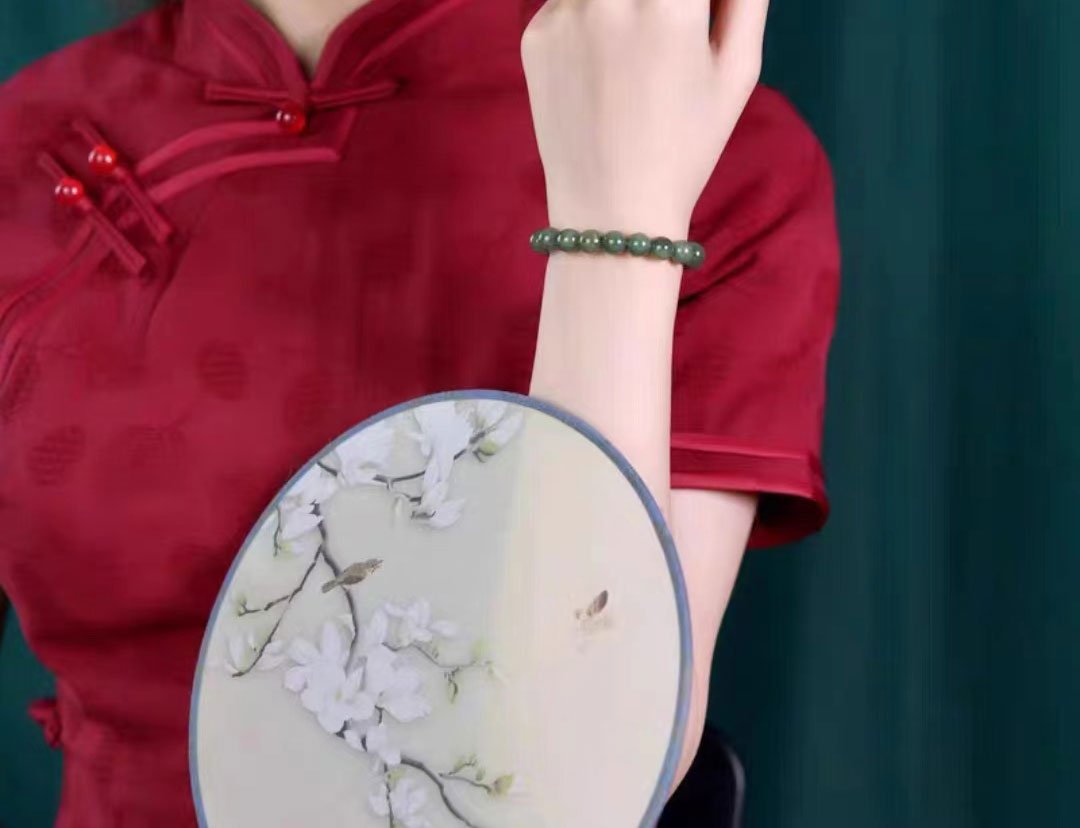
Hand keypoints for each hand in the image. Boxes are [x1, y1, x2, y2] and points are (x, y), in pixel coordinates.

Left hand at [521, 0, 767, 237]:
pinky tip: (602, 62)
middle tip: (663, 24)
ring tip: (634, 43)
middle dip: (658, 1)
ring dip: (620, 2)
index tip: (691, 13)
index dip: (690, 0)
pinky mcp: (534, 35)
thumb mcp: (739, 71)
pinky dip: (589, 11)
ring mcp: (565, 15)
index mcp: (671, 4)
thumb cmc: (687, 146)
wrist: (611, 211)